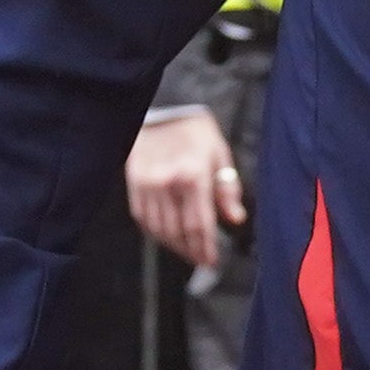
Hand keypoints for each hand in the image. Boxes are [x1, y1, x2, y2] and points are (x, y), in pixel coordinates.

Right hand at [125, 105, 245, 268]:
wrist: (163, 108)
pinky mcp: (133, 183)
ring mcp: (147, 184)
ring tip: (187, 251)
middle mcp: (168, 183)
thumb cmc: (195, 131)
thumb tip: (235, 219)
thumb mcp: (220, 155)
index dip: (205, 248)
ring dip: (173, 245)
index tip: (211, 261)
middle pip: (178, 232)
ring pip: (159, 229)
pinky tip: (167, 236)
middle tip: (201, 260)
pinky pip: (143, 218)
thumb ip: (228, 189)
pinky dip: (155, 232)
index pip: (199, 225)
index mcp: (193, 176)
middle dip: (191, 250)